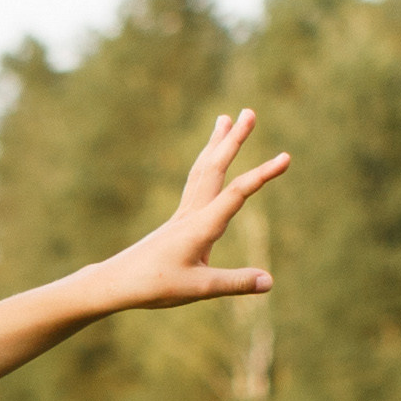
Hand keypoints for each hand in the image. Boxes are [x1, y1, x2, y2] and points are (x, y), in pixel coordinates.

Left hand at [102, 111, 289, 310]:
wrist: (114, 283)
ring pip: (202, 170)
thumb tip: (269, 281)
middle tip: (249, 111)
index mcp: (201, 226)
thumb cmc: (153, 287)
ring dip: (216, 144)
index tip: (286, 156)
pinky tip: (208, 162)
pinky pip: (194, 183)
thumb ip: (234, 283)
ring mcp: (182, 215)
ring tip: (224, 119)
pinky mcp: (176, 222)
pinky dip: (205, 164)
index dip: (263, 174)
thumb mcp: (198, 289)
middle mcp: (192, 213)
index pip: (238, 193)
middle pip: (216, 167)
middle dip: (234, 139)